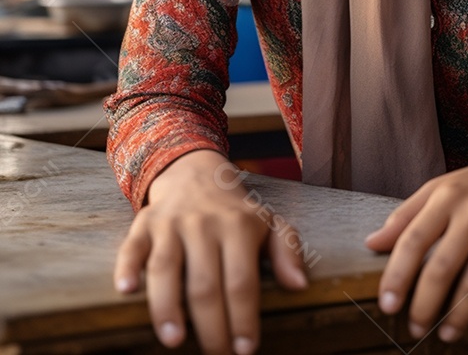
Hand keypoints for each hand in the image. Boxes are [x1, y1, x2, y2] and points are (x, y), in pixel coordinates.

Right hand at [113, 150, 308, 354]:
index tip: (245, 350)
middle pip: (204, 283)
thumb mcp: (269, 223)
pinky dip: (126, 267)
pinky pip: (132, 246)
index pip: (242, 281)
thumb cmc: (236, 211)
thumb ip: (288, 251)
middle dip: (210, 326)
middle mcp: (204, 224)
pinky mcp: (144, 224)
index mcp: (238, 226)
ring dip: (167, 307)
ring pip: (166, 268)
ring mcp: (171, 224)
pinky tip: (125, 290)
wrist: (196, 173)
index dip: (243, 318)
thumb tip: (299, 285)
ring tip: (174, 341)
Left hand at [364, 130, 467, 343]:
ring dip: (458, 316)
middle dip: (424, 305)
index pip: (413, 239)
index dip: (397, 275)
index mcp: (446, 195)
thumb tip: (371, 243)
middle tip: (415, 327)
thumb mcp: (442, 187)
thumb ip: (406, 215)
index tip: (386, 304)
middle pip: (442, 267)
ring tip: (445, 334)